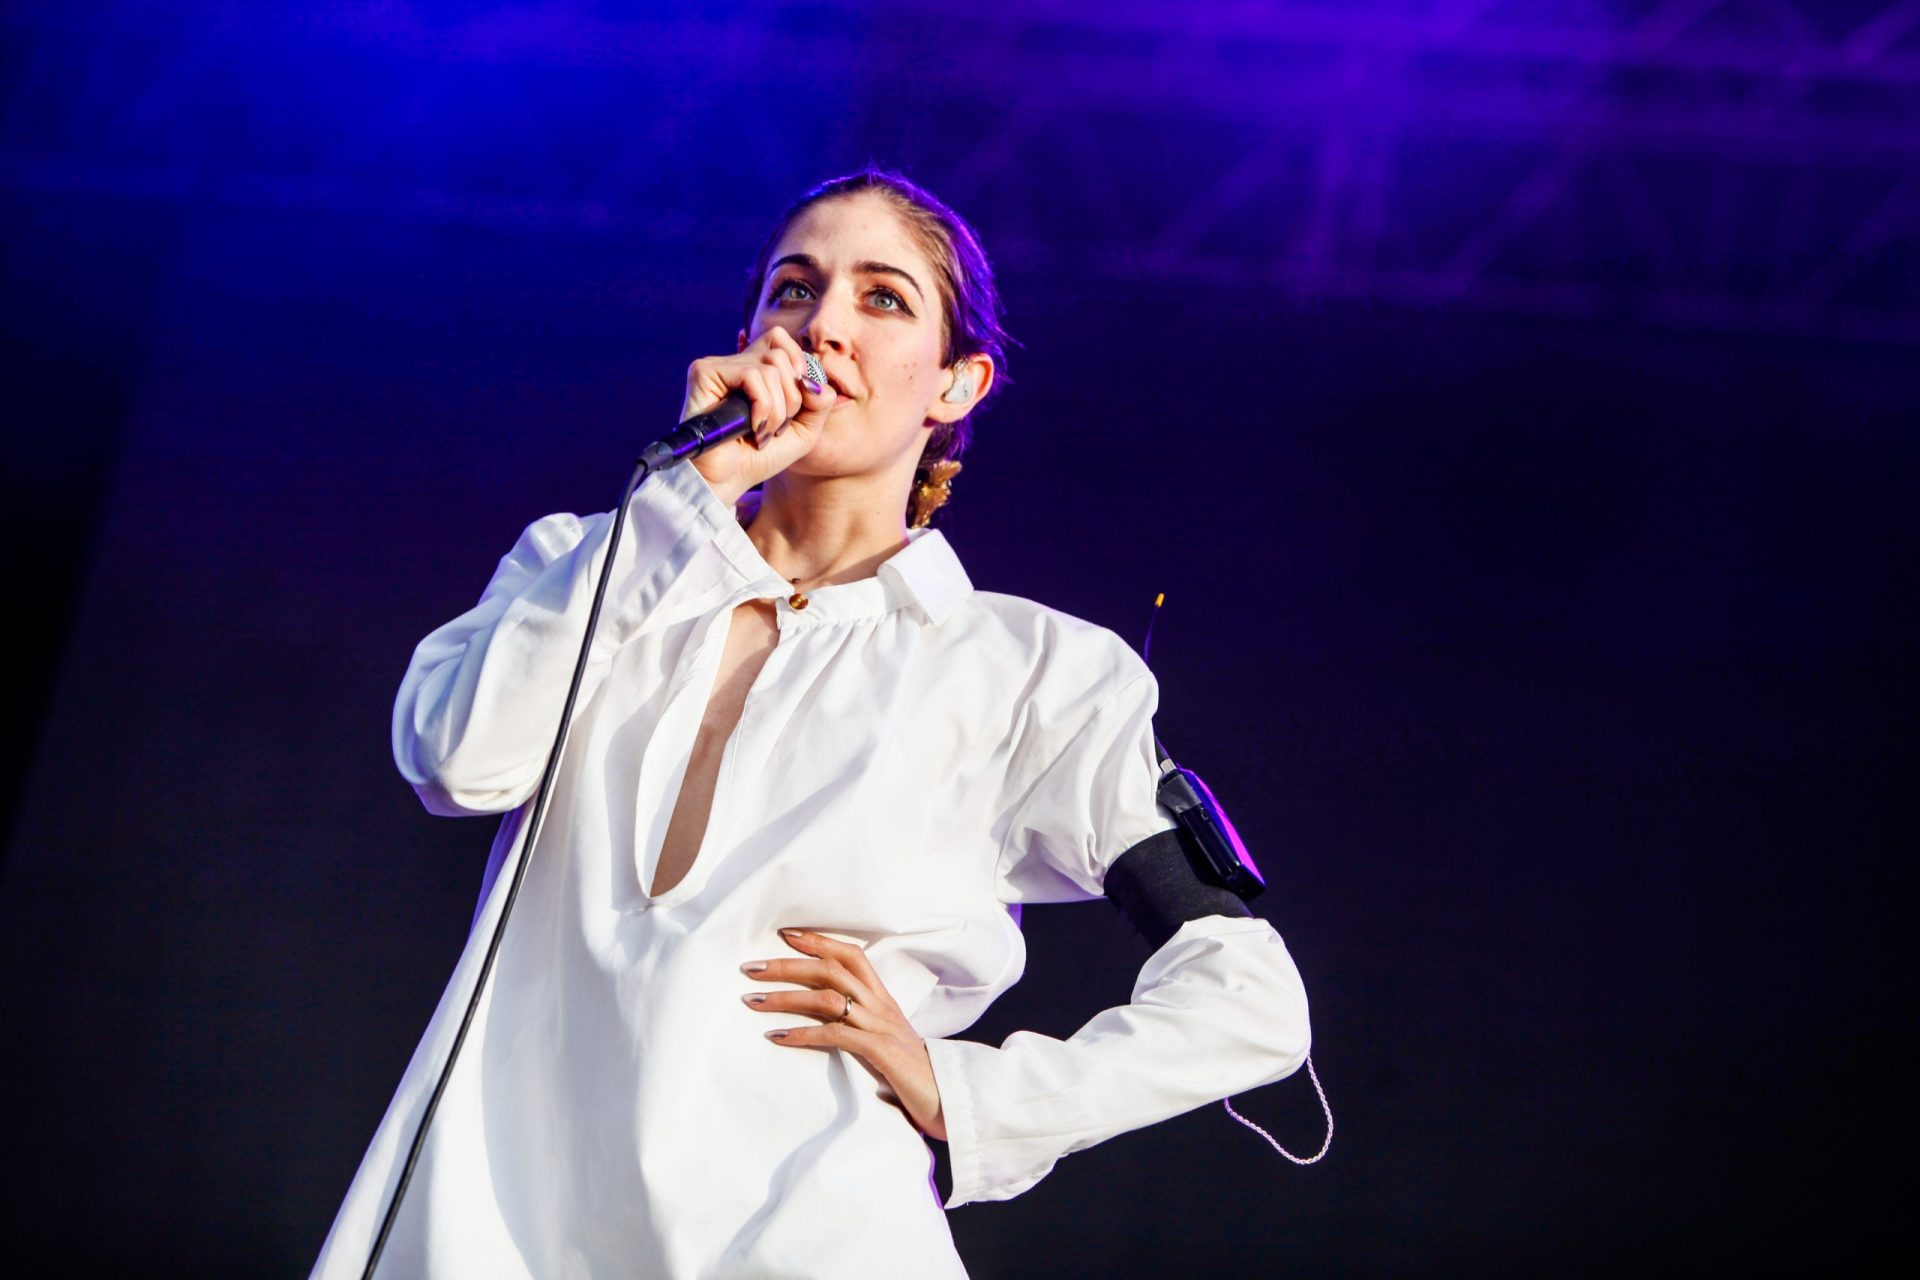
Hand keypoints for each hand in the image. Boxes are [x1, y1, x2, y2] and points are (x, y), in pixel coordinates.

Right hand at [683, 327, 837, 504]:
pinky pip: (752, 375)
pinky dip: (763, 407)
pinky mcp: (704, 373)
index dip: (799, 369)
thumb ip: (820, 401)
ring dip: (778, 410)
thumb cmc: (761, 456)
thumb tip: (813, 381)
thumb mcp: (804, 429)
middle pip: (781, 354)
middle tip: (776, 427)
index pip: (781, 340)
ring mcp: (718, 366)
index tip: (796, 407)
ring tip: (763, 433)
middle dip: (792, 398)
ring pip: (770, 367)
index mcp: (754, 367)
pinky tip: (753, 429)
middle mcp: (734, 362)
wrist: (728, 481)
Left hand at [740, 928, 946, 1141]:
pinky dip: (803, 1033)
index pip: (851, 955)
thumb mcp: (886, 1041)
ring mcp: (881, 1026)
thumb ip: (862, 1026)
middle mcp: (881, 1006)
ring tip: (753, 1000)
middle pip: (831, 969)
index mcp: (883, 1000)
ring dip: (785, 997)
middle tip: (750, 968)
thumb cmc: (914, 1076)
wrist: (951, 1100)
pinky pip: (835, 1034)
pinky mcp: (880, 1051)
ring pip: (827, 997)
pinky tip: (777, 1037)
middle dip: (788, 965)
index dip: (818, 941)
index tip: (785, 935)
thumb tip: (829, 1022)